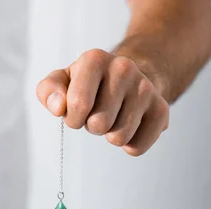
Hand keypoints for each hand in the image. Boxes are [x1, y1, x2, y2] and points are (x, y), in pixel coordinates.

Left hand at [37, 49, 168, 156]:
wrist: (129, 77)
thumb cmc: (88, 84)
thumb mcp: (63, 82)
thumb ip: (48, 92)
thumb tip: (59, 108)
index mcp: (95, 59)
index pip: (78, 105)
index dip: (73, 118)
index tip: (78, 111)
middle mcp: (124, 69)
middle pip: (99, 125)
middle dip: (93, 126)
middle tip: (97, 114)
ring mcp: (145, 88)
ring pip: (119, 138)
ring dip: (110, 136)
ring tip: (113, 118)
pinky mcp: (161, 110)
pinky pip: (137, 147)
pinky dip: (129, 146)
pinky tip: (130, 128)